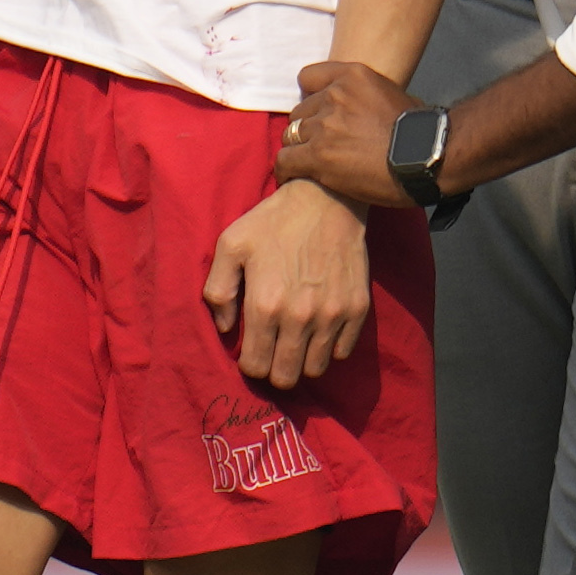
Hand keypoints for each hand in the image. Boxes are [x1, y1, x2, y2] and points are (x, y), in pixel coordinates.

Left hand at [203, 180, 374, 390]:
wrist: (327, 198)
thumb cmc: (273, 221)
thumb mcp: (230, 244)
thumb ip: (218, 290)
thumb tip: (225, 328)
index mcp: (265, 305)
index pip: (255, 366)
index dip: (250, 363)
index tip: (252, 349)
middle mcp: (300, 318)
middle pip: (286, 376)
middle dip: (275, 369)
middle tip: (273, 349)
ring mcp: (332, 315)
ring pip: (315, 370)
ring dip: (302, 361)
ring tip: (296, 340)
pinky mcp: (357, 309)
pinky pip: (342, 352)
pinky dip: (329, 348)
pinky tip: (319, 328)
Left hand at [270, 58, 416, 214]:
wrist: (428, 158)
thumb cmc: (420, 132)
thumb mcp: (393, 95)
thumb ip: (366, 95)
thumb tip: (361, 108)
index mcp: (352, 76)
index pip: (308, 78)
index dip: (311, 98)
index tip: (318, 112)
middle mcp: (334, 96)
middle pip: (299, 111)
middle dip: (307, 127)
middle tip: (320, 144)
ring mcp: (325, 125)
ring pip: (291, 135)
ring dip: (298, 148)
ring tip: (308, 163)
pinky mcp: (318, 155)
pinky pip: (286, 160)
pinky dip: (286, 170)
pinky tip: (292, 177)